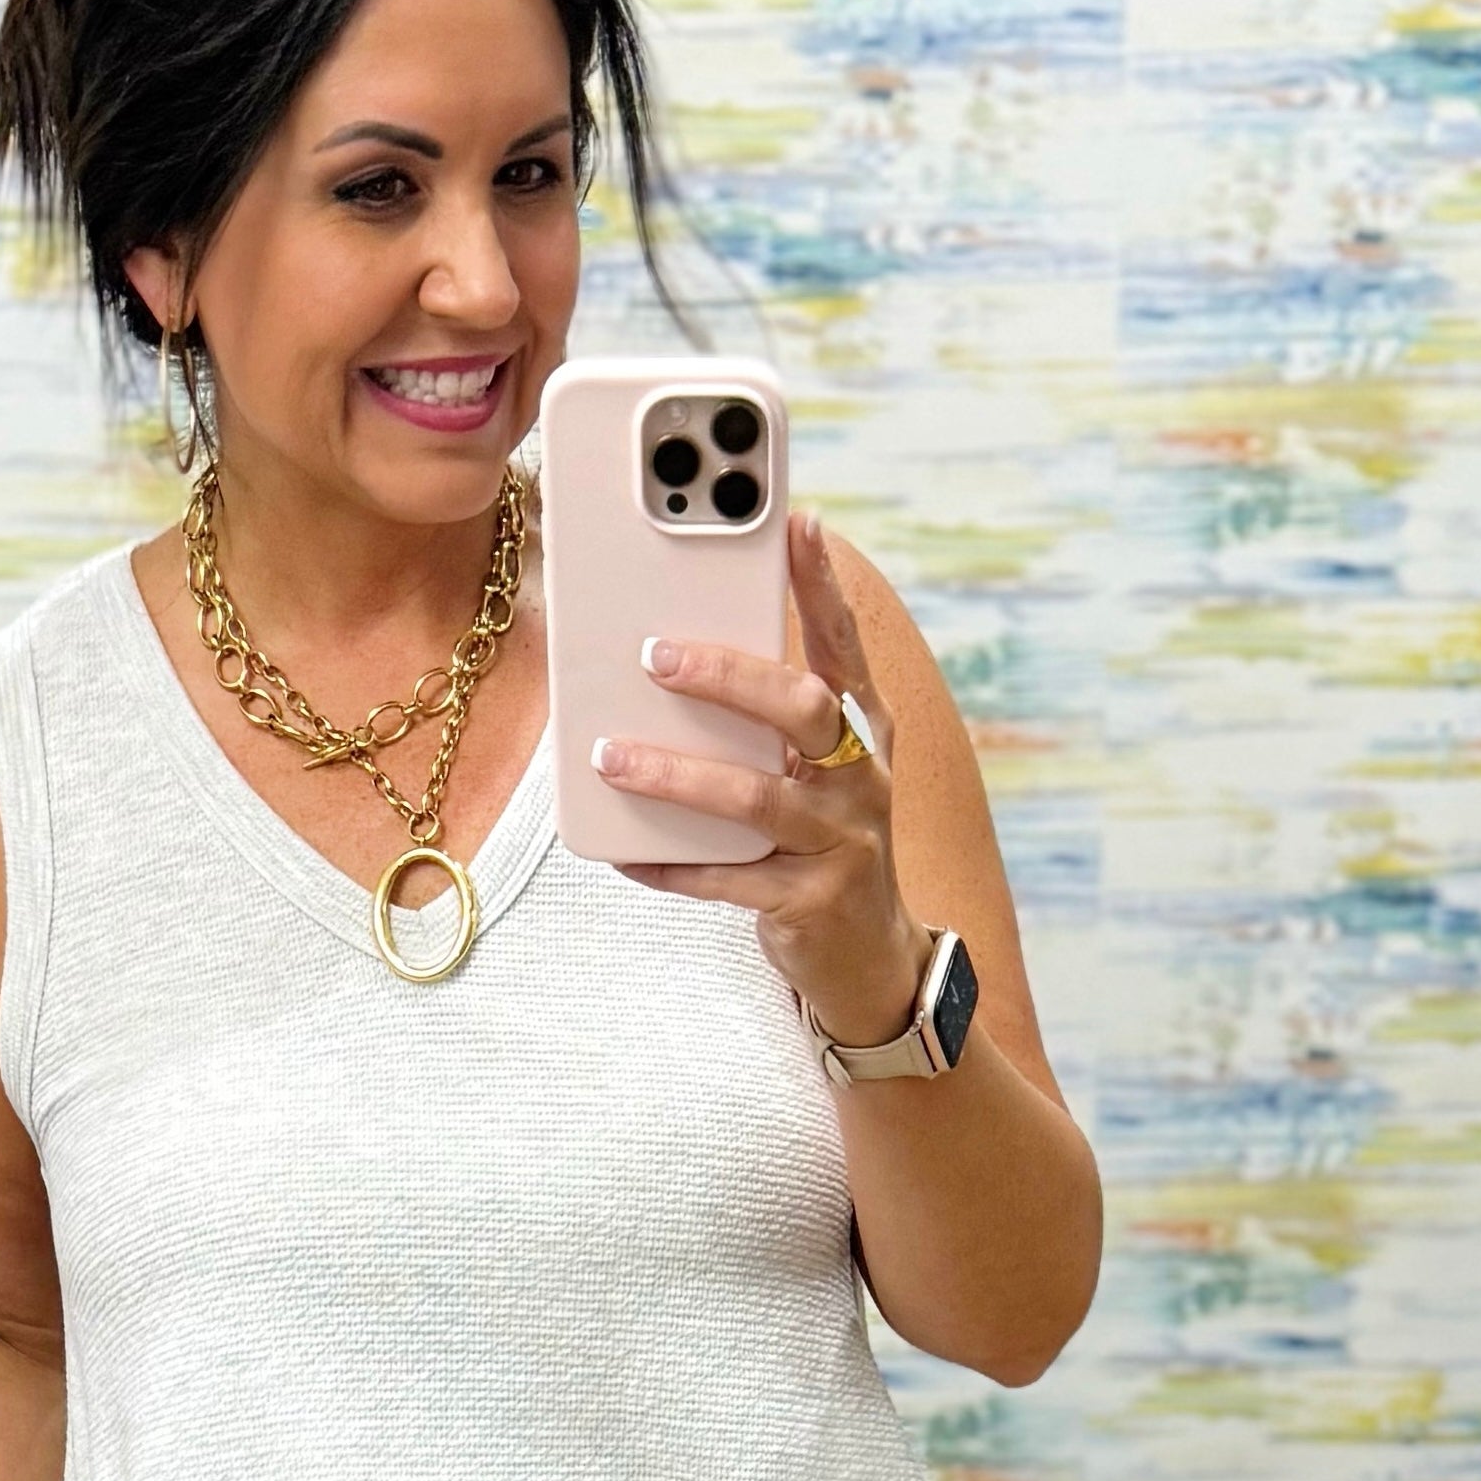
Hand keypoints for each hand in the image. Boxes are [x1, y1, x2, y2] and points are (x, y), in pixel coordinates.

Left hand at [592, 509, 933, 1048]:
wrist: (868, 957)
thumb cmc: (821, 843)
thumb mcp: (811, 773)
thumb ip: (765, 722)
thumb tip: (673, 651)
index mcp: (861, 732)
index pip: (845, 645)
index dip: (823, 585)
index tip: (797, 523)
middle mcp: (860, 779)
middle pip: (802, 708)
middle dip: (729, 675)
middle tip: (655, 654)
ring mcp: (841, 842)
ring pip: (756, 796)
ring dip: (677, 774)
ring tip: (612, 757)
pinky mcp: (808, 902)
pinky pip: (727, 878)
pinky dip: (671, 864)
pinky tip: (625, 854)